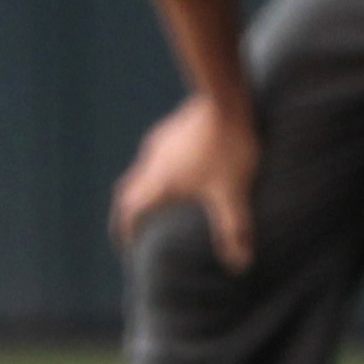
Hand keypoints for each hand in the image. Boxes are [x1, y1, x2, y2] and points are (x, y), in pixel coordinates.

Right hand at [110, 93, 260, 270]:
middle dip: (128, 213)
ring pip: (142, 172)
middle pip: (128, 192)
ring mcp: (160, 142)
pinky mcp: (172, 129)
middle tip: (134, 228)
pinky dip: (159, 173)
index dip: (124, 230)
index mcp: (159, 183)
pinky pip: (156, 156)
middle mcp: (151, 163)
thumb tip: (239, 265)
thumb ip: (234, 230)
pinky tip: (180, 173)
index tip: (125, 246)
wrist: (226, 98)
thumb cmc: (227, 147)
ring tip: (159, 204)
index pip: (129, 211)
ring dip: (144, 191)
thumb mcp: (232, 193)